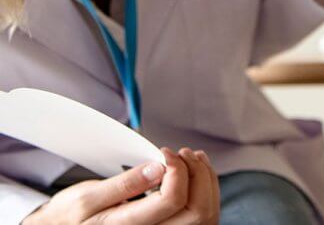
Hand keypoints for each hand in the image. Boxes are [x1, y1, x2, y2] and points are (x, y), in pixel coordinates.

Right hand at [24, 147, 218, 224]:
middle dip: (199, 174)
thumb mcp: (86, 197)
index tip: (164, 153)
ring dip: (206, 180)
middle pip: (199, 212)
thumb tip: (158, 168)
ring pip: (206, 215)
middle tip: (183, 152)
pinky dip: (205, 189)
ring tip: (191, 158)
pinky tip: (194, 172)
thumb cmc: (72, 215)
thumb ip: (124, 184)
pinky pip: (202, 216)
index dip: (176, 169)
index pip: (171, 201)